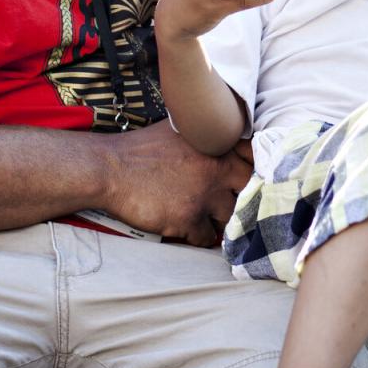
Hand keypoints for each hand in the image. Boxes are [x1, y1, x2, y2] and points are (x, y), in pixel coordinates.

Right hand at [100, 123, 252, 246]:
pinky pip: (208, 238)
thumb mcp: (180, 129)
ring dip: (223, 221)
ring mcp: (204, 196)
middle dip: (244, 200)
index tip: (252, 180)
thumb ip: (206, 134)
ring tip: (212, 220)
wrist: (111, 169)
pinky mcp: (188, 219)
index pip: (256, 159)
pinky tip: (191, 230)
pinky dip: (201, 237)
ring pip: (232, 218)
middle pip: (251, 192)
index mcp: (217, 145)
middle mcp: (217, 169)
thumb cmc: (142, 148)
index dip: (257, 171)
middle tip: (234, 206)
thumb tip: (221, 135)